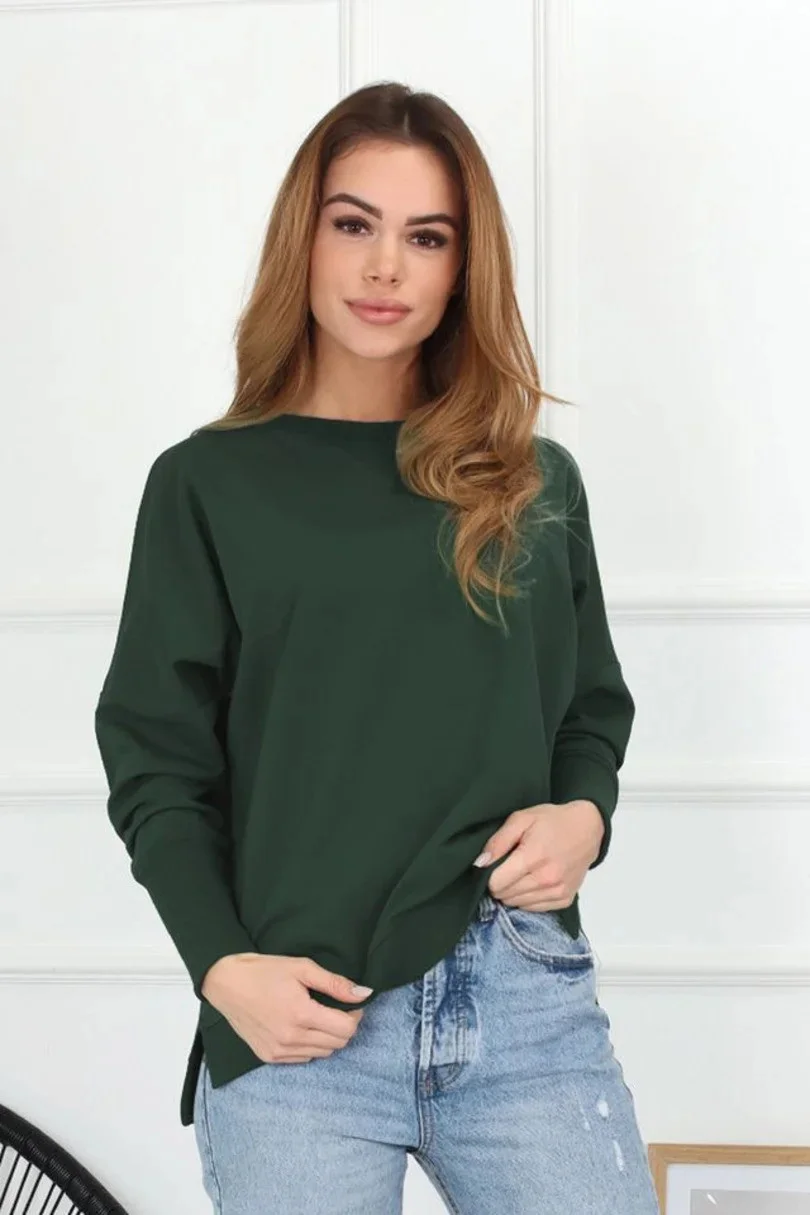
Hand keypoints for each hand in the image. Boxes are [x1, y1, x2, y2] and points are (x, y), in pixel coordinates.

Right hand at [200, 953, 371, 1062]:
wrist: (227, 983)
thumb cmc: (264, 971)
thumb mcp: (302, 967)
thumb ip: (335, 983)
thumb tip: (364, 994)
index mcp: (301, 1014)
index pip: (346, 1029)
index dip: (355, 1014)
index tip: (349, 1002)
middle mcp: (291, 1039)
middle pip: (338, 1043)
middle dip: (344, 1025)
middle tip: (335, 1007)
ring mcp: (279, 1051)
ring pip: (323, 1053)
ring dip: (328, 1036)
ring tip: (317, 1015)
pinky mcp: (269, 1057)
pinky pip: (304, 1058)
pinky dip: (310, 1045)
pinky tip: (301, 1026)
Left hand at [472, 799, 604, 911]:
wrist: (587, 828)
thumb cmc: (552, 820)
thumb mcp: (521, 819)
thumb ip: (498, 841)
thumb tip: (480, 863)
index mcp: (533, 856)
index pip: (497, 883)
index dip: (489, 875)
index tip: (494, 865)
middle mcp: (547, 878)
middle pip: (505, 895)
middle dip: (500, 883)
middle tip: (508, 867)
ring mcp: (558, 891)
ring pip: (518, 904)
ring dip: (513, 892)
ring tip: (521, 873)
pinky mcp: (565, 899)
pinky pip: (534, 908)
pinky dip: (528, 898)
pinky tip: (532, 881)